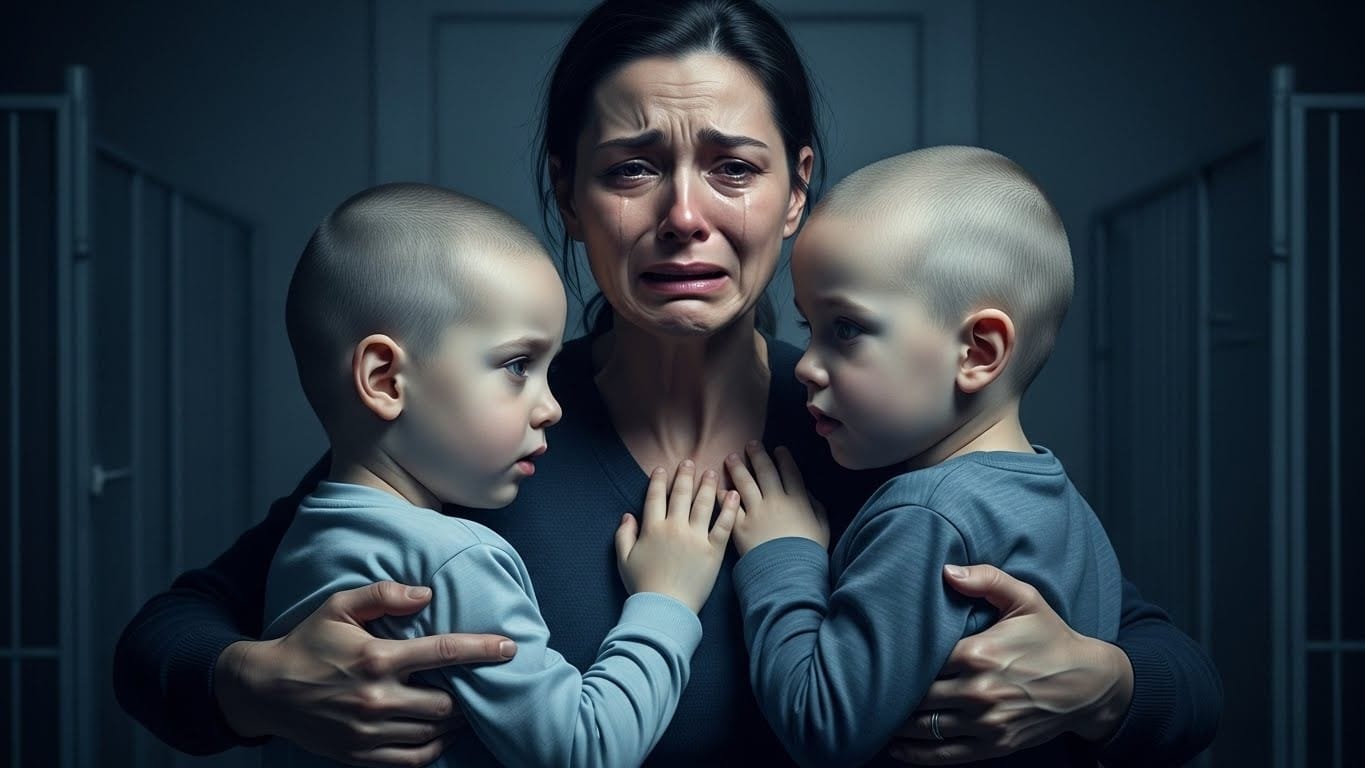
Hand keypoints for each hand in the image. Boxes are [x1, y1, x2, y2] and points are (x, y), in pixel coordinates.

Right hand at [215, 581, 516, 766]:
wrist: (264, 690)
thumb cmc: (307, 642)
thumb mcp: (339, 606)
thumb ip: (383, 595)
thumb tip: (426, 594)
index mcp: (377, 658)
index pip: (444, 653)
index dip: (482, 650)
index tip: (509, 648)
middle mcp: (376, 698)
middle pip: (446, 705)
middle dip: (470, 695)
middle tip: (481, 685)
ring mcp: (368, 731)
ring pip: (433, 734)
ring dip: (455, 723)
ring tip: (464, 708)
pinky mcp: (360, 755)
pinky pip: (412, 759)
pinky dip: (434, 749)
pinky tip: (441, 735)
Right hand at [615, 460, 738, 611]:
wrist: (666, 609)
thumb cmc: (643, 587)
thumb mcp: (624, 560)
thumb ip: (623, 535)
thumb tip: (627, 516)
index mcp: (653, 529)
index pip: (655, 497)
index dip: (658, 480)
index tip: (662, 468)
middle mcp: (675, 527)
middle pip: (681, 495)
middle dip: (685, 475)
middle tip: (690, 461)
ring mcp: (696, 538)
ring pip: (703, 504)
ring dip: (707, 485)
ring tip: (711, 472)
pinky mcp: (714, 551)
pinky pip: (724, 525)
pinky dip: (729, 509)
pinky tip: (733, 495)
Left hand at [725, 442, 828, 555]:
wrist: (788, 575)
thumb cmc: (808, 554)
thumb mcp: (822, 529)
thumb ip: (816, 508)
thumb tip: (808, 493)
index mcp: (798, 501)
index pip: (790, 472)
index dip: (784, 458)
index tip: (778, 449)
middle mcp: (776, 501)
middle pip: (765, 472)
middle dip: (758, 455)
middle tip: (750, 444)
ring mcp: (756, 512)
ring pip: (745, 483)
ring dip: (737, 467)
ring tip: (731, 457)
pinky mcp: (740, 526)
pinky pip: (728, 506)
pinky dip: (723, 495)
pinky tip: (718, 487)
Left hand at [887, 564, 1133, 764]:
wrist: (1090, 684)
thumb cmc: (1051, 637)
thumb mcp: (1025, 598)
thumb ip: (985, 579)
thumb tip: (945, 570)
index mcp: (979, 653)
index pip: (921, 659)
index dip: (896, 658)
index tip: (876, 654)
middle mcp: (979, 691)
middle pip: (917, 695)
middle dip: (890, 692)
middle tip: (866, 685)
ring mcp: (987, 722)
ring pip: (926, 727)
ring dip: (897, 724)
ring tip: (874, 713)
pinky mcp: (995, 745)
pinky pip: (946, 755)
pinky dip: (917, 754)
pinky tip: (897, 747)